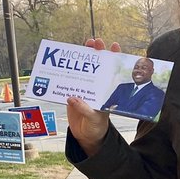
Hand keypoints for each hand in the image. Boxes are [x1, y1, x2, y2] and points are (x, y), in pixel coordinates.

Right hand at [65, 37, 121, 156]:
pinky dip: (66, 71)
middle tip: (95, 42)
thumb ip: (85, 109)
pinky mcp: (73, 92)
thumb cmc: (97, 127)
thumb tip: (72, 98)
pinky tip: (65, 61)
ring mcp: (85, 87)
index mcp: (107, 91)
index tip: (114, 46)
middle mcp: (97, 86)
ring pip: (84, 68)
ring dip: (83, 56)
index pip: (113, 71)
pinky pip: (69, 79)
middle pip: (98, 65)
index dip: (114, 57)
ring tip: (84, 45)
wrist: (86, 136)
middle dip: (97, 51)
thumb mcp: (95, 119)